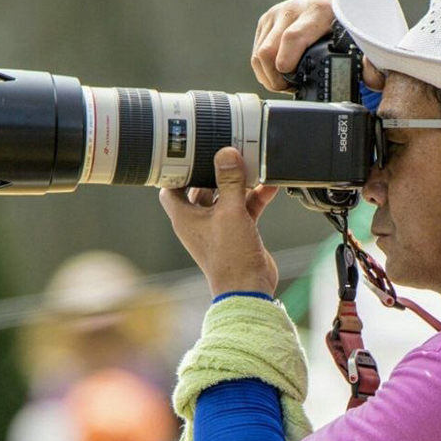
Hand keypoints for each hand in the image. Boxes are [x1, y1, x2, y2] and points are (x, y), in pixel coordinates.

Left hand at [159, 147, 280, 297]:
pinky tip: (268, 186)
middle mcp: (198, 221)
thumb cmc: (230, 258)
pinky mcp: (237, 232)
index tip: (189, 152)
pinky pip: (244, 209)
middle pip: (202, 188)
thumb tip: (226, 154)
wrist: (249, 288)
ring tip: (250, 166)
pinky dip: (254, 198)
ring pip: (226, 197)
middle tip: (225, 152)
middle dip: (215, 172)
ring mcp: (218, 227)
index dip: (177, 170)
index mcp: (185, 217)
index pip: (172, 187)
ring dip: (238, 184)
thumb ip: (230, 181)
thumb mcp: (230, 212)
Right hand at [251, 0, 384, 91]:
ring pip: (259, 54)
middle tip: (291, 89)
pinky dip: (265, 67)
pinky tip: (281, 71)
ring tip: (288, 82)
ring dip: (269, 75)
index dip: (286, 64)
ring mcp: (276, 14)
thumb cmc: (350, 22)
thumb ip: (371, 63)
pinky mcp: (267, 20)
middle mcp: (293, 9)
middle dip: (275, 79)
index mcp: (318, 11)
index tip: (290, 81)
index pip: (292, 38)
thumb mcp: (363, 39)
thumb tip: (371, 79)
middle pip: (268, 52)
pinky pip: (257, 51)